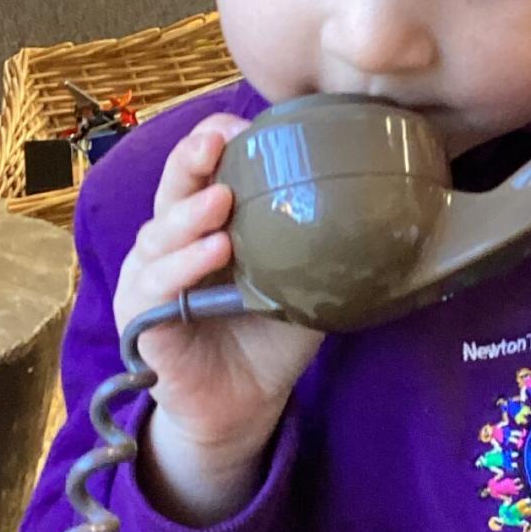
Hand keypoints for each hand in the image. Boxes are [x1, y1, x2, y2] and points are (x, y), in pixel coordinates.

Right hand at [113, 116, 323, 519]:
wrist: (243, 406)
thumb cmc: (268, 337)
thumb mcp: (303, 283)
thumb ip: (321, 247)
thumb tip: (387, 209)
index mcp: (206, 225)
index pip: (203, 172)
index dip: (215, 143)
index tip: (244, 125)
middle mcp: (170, 243)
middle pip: (173, 189)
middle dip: (193, 160)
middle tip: (218, 142)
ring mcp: (150, 278)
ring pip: (159, 233)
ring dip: (191, 215)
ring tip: (224, 202)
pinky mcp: (143, 319)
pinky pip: (154, 286)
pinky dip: (182, 267)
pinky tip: (215, 253)